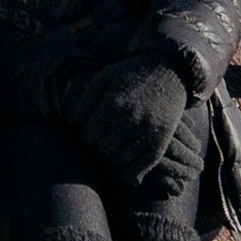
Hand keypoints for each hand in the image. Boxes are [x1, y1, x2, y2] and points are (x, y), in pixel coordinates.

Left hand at [55, 52, 190, 169]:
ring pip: (119, 158)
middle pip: (102, 148)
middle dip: (99, 143)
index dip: (86, 132)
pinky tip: (127, 165)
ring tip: (115, 143)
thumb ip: (85, 99)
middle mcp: (130, 118)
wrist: (168, 71)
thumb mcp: (104, 77)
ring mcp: (147, 130)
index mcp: (113, 103)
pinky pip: (142, 165)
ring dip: (114, 154)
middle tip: (104, 135)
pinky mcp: (161, 140)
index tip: (92, 126)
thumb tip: (72, 124)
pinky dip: (132, 170)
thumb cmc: (130, 74)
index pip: (88, 133)